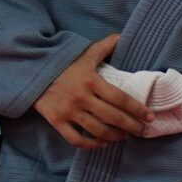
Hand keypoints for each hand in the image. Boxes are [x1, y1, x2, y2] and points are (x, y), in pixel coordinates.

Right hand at [33, 34, 147, 149]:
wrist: (31, 70)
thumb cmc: (63, 63)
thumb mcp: (84, 53)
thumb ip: (105, 47)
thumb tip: (122, 36)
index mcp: (91, 80)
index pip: (120, 98)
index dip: (137, 109)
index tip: (149, 116)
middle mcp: (81, 97)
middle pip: (112, 117)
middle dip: (131, 126)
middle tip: (143, 131)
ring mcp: (68, 110)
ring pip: (97, 130)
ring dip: (115, 136)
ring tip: (125, 137)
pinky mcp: (55, 121)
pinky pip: (76, 139)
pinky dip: (91, 144)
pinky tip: (103, 143)